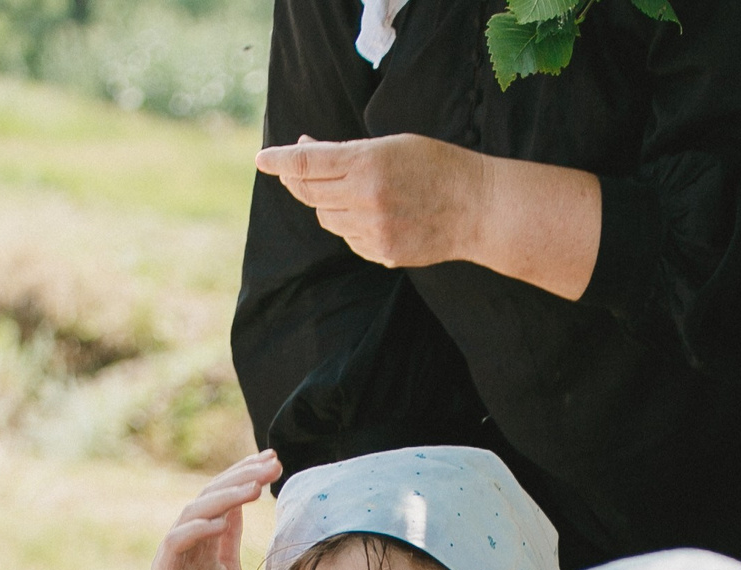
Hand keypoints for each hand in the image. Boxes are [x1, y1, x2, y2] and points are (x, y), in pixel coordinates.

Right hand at [152, 451, 277, 569]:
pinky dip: (197, 529)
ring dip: (224, 496)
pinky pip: (176, 544)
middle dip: (241, 475)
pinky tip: (221, 521)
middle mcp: (185, 543)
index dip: (245, 474)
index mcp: (202, 541)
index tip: (273, 461)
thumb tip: (239, 509)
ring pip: (193, 512)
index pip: (221, 496)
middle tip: (272, 463)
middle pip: (209, 495)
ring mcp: (173, 559)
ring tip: (255, 487)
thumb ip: (229, 541)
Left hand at [256, 136, 487, 270]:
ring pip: (326, 218)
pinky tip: (373, 213)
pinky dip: (349, 225)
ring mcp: (373, 230)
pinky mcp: (381, 253)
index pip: (308, 163)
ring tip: (353, 190)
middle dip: (299, 180)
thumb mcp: (392, 144)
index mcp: (368, 163)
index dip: (281, 161)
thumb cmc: (436, 166)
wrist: (477, 207)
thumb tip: (304, 150)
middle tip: (297, 169)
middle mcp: (365, 198)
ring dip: (327, 203)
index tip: (262, 159)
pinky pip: (348, 239)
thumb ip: (347, 151)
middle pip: (310, 192)